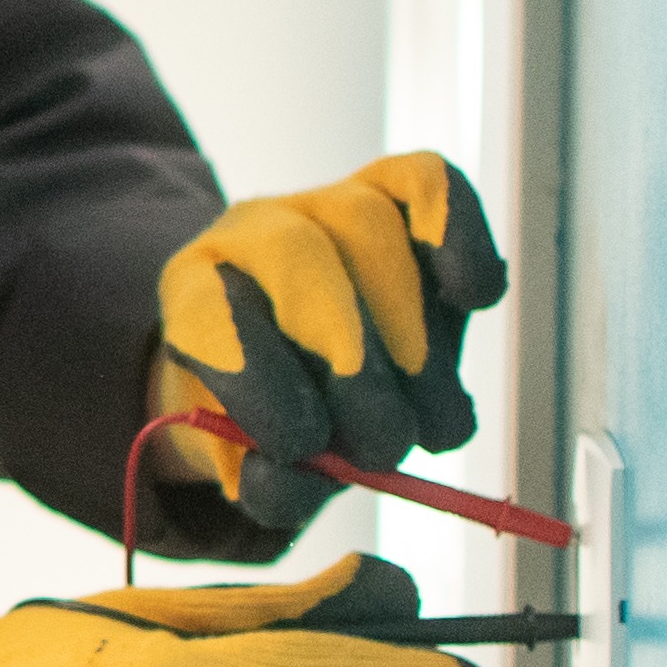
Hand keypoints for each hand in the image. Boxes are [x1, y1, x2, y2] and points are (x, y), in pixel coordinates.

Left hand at [153, 153, 506, 528]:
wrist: (308, 353)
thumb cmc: (281, 415)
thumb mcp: (258, 461)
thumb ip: (269, 483)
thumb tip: (287, 479)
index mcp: (193, 295)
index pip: (207, 314)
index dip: (257, 381)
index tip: (302, 446)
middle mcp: (252, 233)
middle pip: (298, 259)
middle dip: (351, 361)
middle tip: (386, 444)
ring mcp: (324, 203)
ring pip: (366, 225)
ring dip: (414, 334)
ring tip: (432, 424)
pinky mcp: (394, 190)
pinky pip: (427, 182)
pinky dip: (458, 233)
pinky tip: (472, 298)